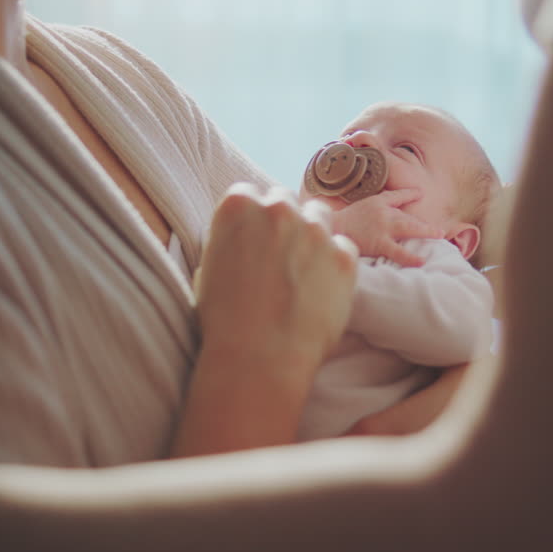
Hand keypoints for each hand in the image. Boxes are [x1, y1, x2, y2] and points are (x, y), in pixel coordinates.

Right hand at [195, 183, 358, 375]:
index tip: (253, 237)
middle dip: (282, 221)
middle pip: (284, 200)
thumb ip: (230, 241)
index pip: (248, 193)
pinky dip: (336, 262)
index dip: (251, 218)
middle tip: (279, 254)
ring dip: (312, 232)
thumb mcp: (208, 269)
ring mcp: (315, 230)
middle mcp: (278, 209)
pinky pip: (344, 247)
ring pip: (319, 214)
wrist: (260, 357)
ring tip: (304, 267)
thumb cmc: (225, 321)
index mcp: (238, 206)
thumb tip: (242, 238)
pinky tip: (322, 287)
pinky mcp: (344, 256)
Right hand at [325, 189, 443, 266]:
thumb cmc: (342, 222)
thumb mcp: (358, 208)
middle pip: (407, 216)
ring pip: (408, 228)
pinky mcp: (379, 243)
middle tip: (440, 230)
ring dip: (425, 231)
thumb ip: (374, 208)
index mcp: (376, 202)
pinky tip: (421, 260)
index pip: (396, 196)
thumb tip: (388, 214)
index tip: (420, 194)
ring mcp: (382, 227)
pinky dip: (410, 256)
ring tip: (439, 235)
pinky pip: (398, 251)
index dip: (409, 195)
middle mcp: (382, 212)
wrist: (329, 230)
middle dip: (423, 223)